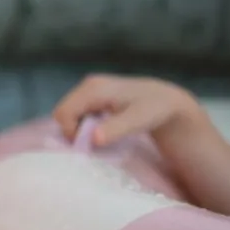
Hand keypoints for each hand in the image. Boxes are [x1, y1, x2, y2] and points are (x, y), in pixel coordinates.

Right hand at [53, 74, 205, 147]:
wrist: (167, 99)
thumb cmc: (154, 110)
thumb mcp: (138, 121)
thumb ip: (115, 129)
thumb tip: (93, 139)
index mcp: (93, 88)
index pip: (63, 114)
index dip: (71, 133)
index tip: (92, 145)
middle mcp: (88, 84)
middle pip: (63, 113)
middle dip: (74, 131)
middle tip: (97, 142)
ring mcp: (90, 87)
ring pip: (69, 113)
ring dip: (79, 128)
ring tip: (103, 134)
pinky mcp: (93, 93)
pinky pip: (77, 112)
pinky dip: (85, 123)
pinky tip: (103, 126)